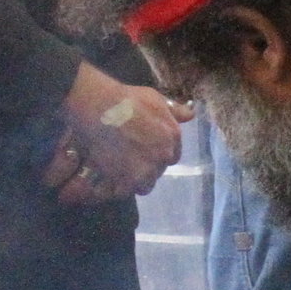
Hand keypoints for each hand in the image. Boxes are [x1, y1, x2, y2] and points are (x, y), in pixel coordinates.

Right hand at [46, 64, 190, 204]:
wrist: (99, 109)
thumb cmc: (126, 100)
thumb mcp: (155, 99)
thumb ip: (174, 111)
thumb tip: (191, 115)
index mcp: (172, 137)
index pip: (172, 156)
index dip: (158, 153)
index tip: (146, 149)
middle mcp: (162, 156)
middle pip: (158, 170)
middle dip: (147, 166)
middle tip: (129, 157)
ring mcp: (144, 171)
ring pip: (144, 185)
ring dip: (135, 180)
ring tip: (120, 170)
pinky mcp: (125, 181)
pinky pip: (124, 191)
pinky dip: (118, 187)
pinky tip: (110, 176)